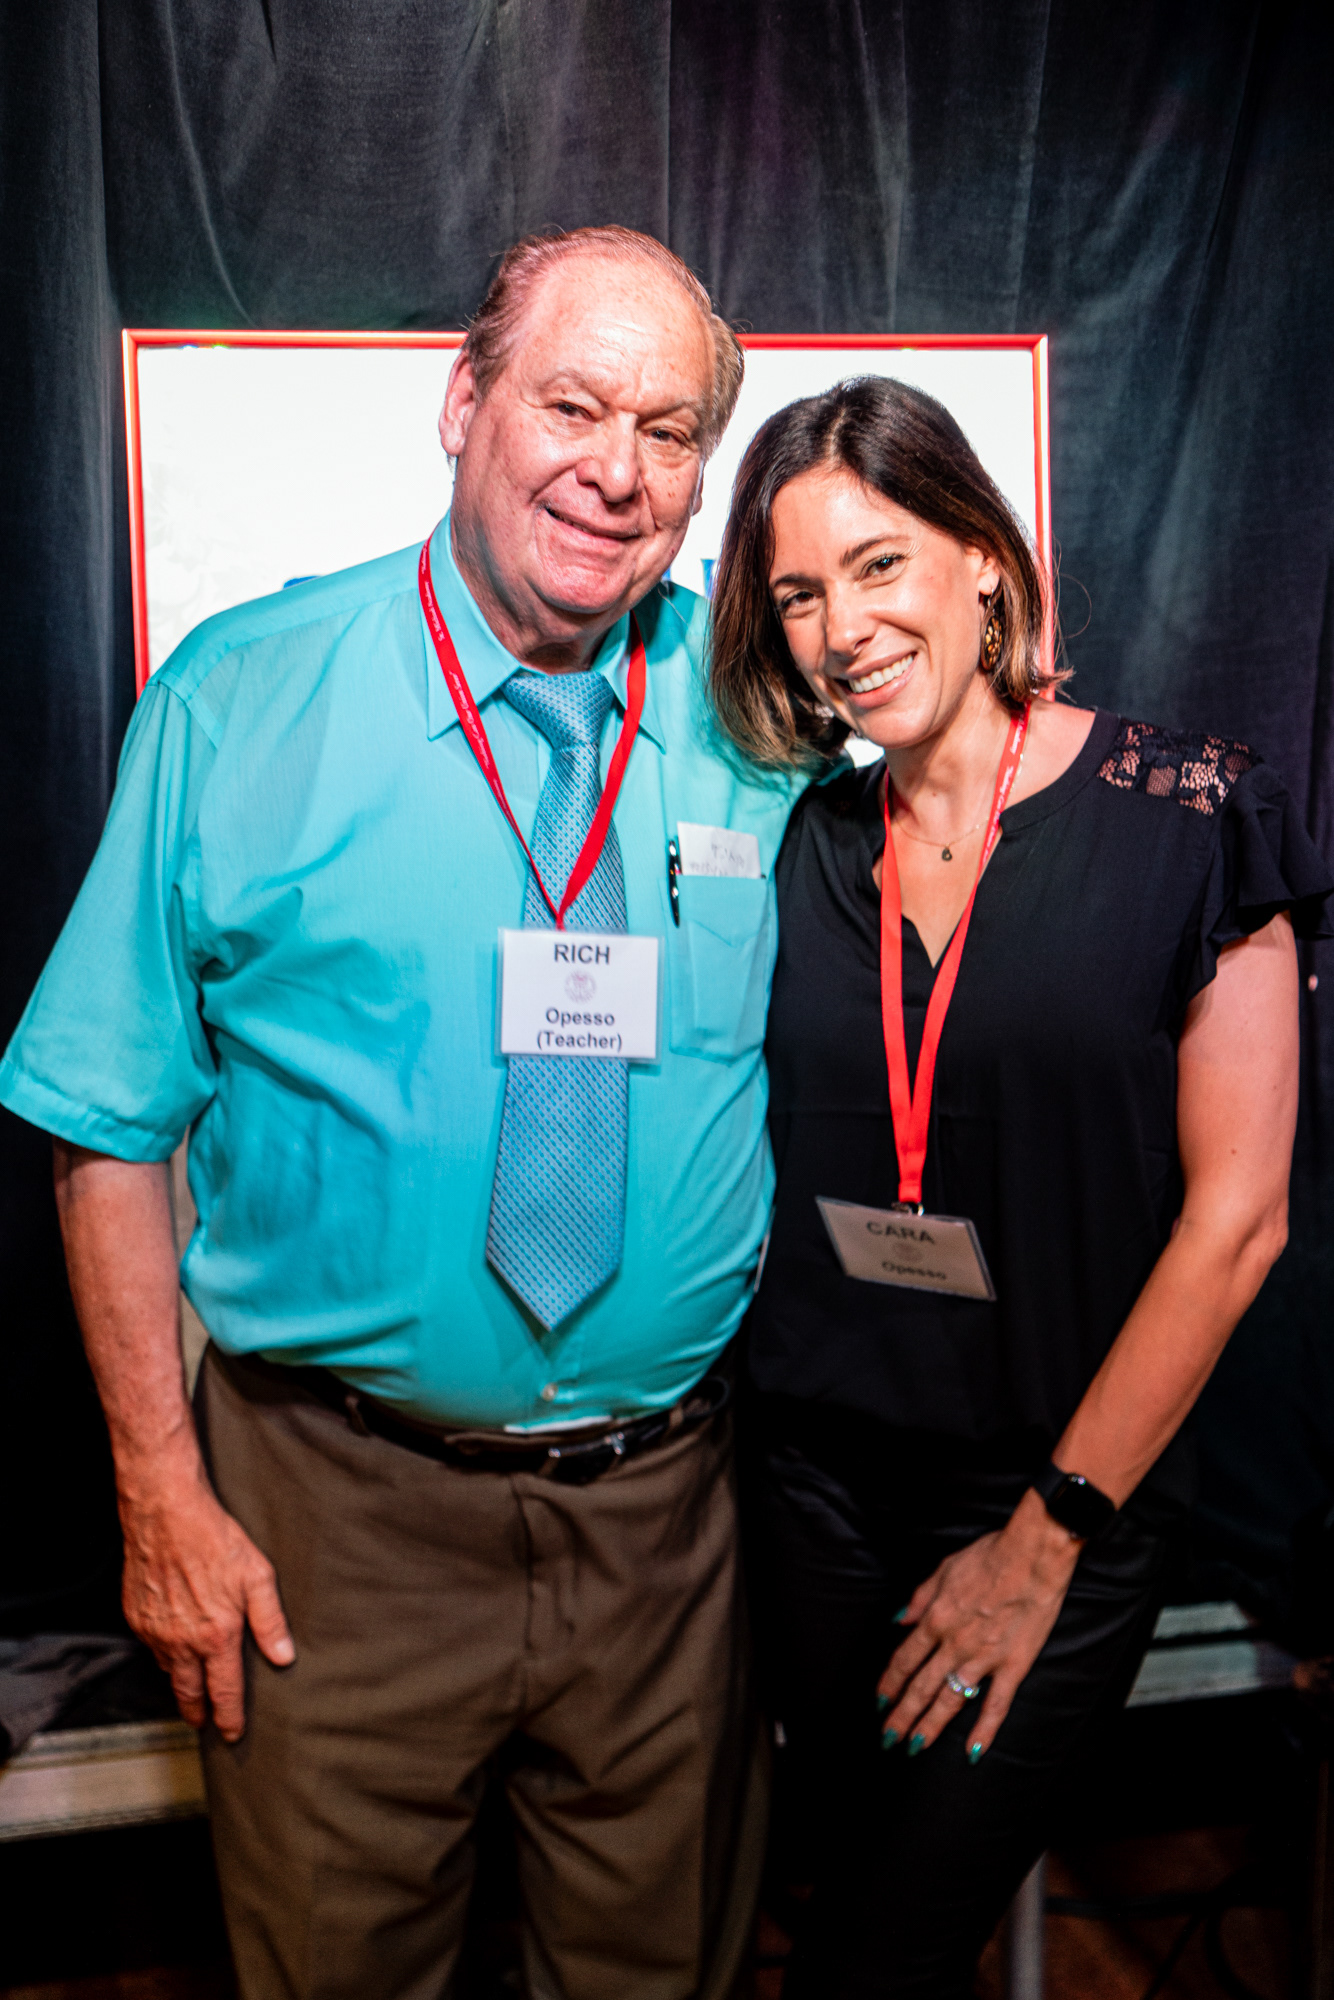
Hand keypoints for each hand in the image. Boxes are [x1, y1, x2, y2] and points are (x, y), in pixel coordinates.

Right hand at [116, 1443, 294, 1742]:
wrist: (166, 1513)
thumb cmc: (214, 1538)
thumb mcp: (257, 1575)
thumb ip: (270, 1621)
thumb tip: (284, 1657)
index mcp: (216, 1635)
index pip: (224, 1691)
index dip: (229, 1718)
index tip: (232, 1734)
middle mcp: (182, 1641)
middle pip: (190, 1693)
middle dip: (199, 1713)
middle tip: (205, 1724)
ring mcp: (155, 1631)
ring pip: (169, 1670)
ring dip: (181, 1681)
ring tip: (193, 1686)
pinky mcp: (136, 1618)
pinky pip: (152, 1647)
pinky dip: (164, 1652)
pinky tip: (175, 1643)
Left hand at [877, 1488, 1079, 1761]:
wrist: (1031, 1557)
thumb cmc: (989, 1556)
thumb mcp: (944, 1569)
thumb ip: (920, 1598)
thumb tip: (900, 1619)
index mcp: (936, 1619)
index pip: (905, 1659)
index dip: (890, 1683)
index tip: (880, 1701)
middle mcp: (954, 1644)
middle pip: (921, 1687)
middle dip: (901, 1714)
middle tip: (888, 1736)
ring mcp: (983, 1658)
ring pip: (950, 1701)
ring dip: (929, 1726)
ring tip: (914, 1746)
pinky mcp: (1013, 1666)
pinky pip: (996, 1705)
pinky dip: (984, 1730)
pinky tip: (973, 1751)